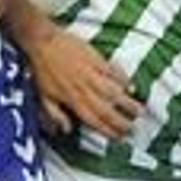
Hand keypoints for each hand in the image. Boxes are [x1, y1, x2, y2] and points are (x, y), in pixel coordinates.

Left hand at [26, 29, 142, 138]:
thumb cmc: (41, 70)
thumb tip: (66, 130)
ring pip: (114, 93)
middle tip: (134, 130)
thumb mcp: (43, 96)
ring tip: (140, 111)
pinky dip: (123, 79)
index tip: (119, 138)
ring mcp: (92, 74)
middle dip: (122, 122)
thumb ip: (55, 115)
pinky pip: (113, 72)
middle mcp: (85, 90)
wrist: (43, 42)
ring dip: (128, 103)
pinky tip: (131, 87)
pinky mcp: (96, 59)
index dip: (108, 131)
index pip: (94, 121)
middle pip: (107, 110)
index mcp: (73, 101)